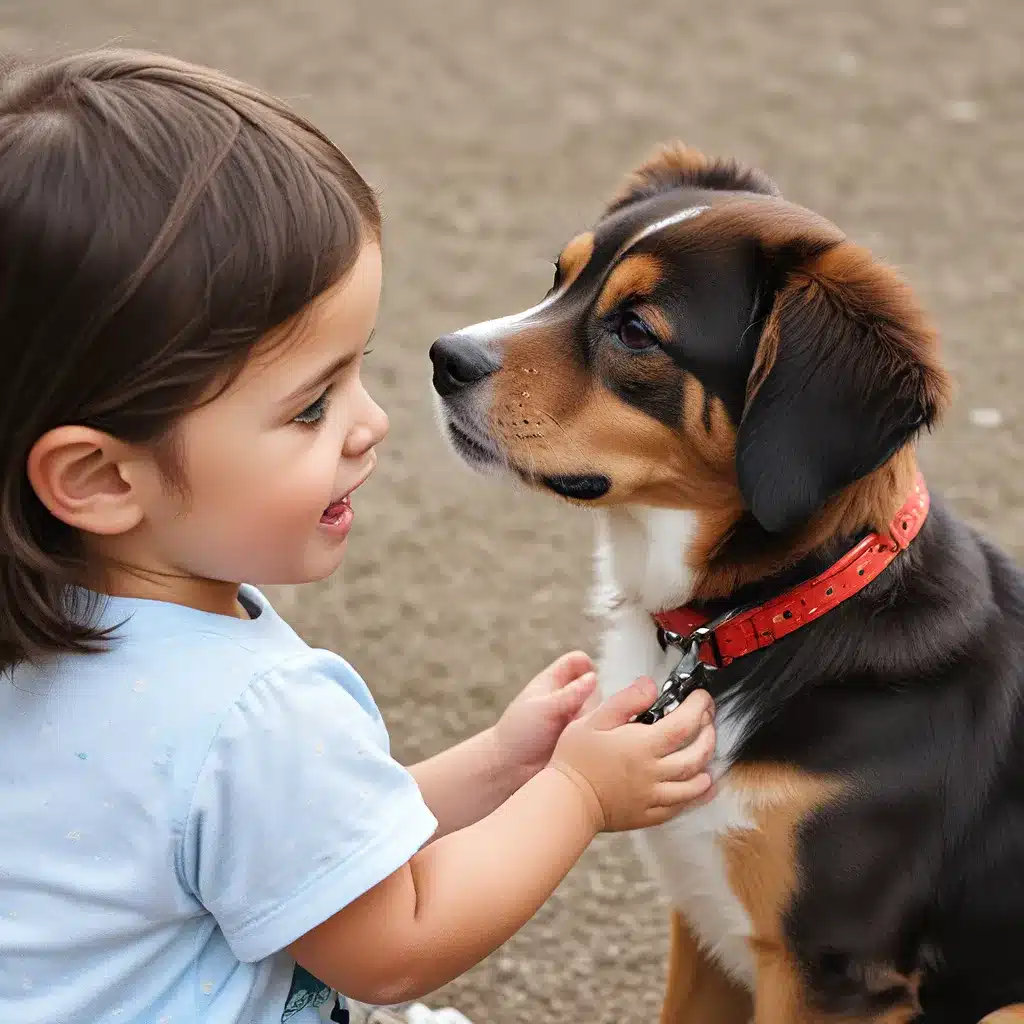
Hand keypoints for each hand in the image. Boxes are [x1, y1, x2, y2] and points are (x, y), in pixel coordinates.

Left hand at [493, 651, 597, 781]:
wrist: (509, 768)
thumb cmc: (518, 733)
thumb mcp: (543, 708)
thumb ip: (569, 694)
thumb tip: (594, 677)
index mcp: (552, 682)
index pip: (577, 661)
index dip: (586, 666)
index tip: (590, 680)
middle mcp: (567, 698)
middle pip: (594, 687)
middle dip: (592, 699)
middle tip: (577, 714)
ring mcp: (574, 719)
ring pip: (600, 710)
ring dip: (594, 718)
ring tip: (577, 733)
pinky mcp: (581, 738)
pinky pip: (600, 731)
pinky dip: (598, 734)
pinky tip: (586, 744)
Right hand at [549, 677, 715, 831]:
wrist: (565, 801)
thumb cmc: (576, 759)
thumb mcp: (593, 719)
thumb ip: (625, 700)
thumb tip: (650, 685)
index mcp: (642, 746)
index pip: (685, 723)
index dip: (699, 707)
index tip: (701, 697)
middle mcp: (654, 772)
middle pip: (697, 753)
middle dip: (709, 732)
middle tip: (708, 718)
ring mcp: (654, 796)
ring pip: (695, 783)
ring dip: (707, 763)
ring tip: (706, 748)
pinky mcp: (649, 815)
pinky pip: (682, 806)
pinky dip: (698, 794)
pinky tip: (703, 785)